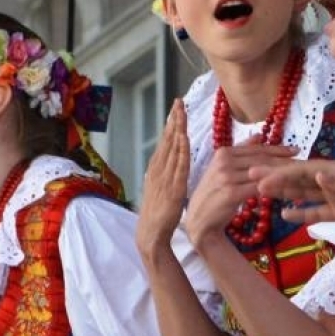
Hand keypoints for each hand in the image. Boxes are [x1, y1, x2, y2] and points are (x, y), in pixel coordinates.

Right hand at [136, 100, 190, 256]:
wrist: (150, 235)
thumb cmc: (159, 213)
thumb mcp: (162, 187)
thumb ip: (168, 172)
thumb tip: (175, 158)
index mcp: (157, 168)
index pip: (165, 141)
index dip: (171, 123)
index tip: (176, 106)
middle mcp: (159, 169)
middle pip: (167, 140)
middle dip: (173, 119)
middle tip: (178, 100)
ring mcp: (165, 178)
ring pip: (172, 148)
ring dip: (177, 129)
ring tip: (181, 112)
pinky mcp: (173, 189)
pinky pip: (178, 166)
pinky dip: (180, 151)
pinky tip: (184, 138)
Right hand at [184, 142, 296, 248]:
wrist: (199, 219)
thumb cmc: (214, 194)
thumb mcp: (223, 169)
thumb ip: (240, 152)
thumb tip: (258, 135)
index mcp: (223, 152)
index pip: (256, 149)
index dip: (277, 149)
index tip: (295, 150)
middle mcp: (224, 161)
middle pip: (261, 159)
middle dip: (283, 160)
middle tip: (302, 162)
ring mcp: (227, 177)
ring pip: (262, 173)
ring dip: (282, 174)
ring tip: (298, 175)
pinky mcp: (231, 193)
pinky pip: (258, 188)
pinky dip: (273, 188)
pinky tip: (287, 190)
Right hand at [253, 159, 334, 231]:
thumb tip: (316, 174)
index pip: (302, 170)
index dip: (280, 173)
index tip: (258, 176)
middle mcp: (332, 181)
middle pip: (299, 180)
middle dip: (275, 179)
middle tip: (249, 180)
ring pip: (304, 195)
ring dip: (284, 194)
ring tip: (260, 196)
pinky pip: (317, 212)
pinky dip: (301, 214)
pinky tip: (285, 216)